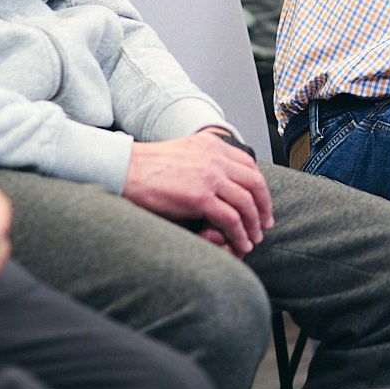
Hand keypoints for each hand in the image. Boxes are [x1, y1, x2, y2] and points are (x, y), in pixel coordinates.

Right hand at [123, 132, 273, 255]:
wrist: (124, 169)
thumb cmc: (147, 167)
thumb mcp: (184, 153)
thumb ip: (204, 162)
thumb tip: (219, 181)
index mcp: (213, 145)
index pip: (249, 165)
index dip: (259, 186)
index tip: (261, 202)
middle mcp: (216, 158)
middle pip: (254, 182)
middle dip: (263, 205)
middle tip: (265, 223)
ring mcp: (210, 176)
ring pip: (246, 202)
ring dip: (254, 223)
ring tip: (254, 238)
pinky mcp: (200, 197)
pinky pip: (231, 218)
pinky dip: (240, 233)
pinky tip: (240, 243)